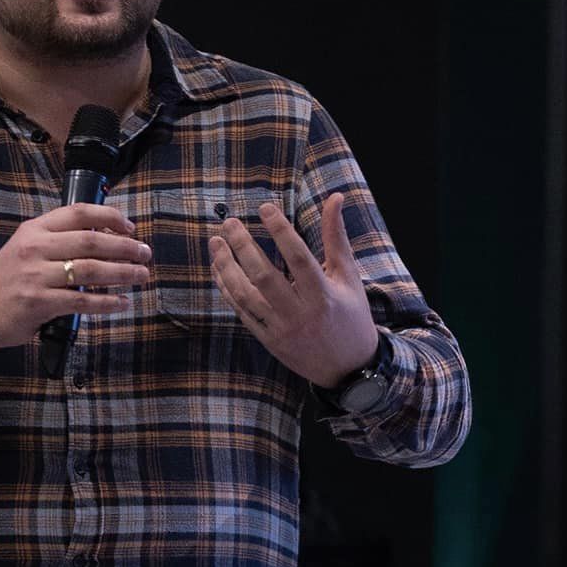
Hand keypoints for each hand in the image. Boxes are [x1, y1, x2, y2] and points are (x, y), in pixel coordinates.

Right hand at [0, 203, 151, 351]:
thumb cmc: (8, 279)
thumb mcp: (26, 247)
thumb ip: (58, 239)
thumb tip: (105, 236)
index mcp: (34, 230)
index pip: (78, 212)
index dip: (110, 217)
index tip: (130, 227)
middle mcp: (35, 248)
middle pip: (91, 241)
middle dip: (125, 247)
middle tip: (145, 253)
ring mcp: (36, 276)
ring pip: (90, 270)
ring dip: (122, 273)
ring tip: (141, 275)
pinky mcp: (39, 303)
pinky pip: (82, 300)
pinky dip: (107, 302)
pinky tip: (122, 302)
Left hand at [208, 193, 378, 386]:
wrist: (348, 368)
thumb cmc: (351, 315)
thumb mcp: (348, 276)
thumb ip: (336, 237)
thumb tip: (335, 197)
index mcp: (323, 295)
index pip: (298, 257)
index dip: (280, 231)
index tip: (264, 208)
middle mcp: (300, 313)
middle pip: (264, 275)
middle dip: (243, 246)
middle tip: (228, 223)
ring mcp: (280, 328)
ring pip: (246, 295)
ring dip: (226, 267)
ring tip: (216, 243)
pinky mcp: (268, 339)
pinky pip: (242, 311)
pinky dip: (227, 289)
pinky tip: (219, 268)